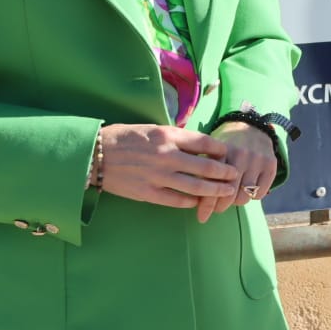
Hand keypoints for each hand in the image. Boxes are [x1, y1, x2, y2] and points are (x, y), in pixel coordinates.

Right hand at [98, 124, 240, 218]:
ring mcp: (158, 176)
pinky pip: (177, 200)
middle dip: (225, 173)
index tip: (228, 154)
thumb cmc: (125, 137)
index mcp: (168, 136)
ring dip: (215, 190)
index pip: (205, 143)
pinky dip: (191, 202)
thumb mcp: (153, 128)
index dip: (221, 150)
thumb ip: (176, 137)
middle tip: (235, 176)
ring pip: (196, 187)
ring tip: (226, 191)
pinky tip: (199, 201)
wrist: (95, 154)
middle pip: (206, 167)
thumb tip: (200, 145)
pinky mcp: (148, 193)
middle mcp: (166, 156)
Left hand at [191, 121, 276, 223]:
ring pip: (245, 196)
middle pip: (229, 194)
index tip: (201, 218)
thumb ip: (204, 173)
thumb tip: (194, 203)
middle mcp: (241, 154)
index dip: (207, 204)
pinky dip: (253, 196)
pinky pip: (259, 194)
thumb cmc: (226, 146)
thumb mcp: (213, 153)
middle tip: (217, 208)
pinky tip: (248, 188)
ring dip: (237, 201)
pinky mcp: (270, 164)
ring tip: (233, 195)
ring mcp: (257, 159)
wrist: (252, 127)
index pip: (212, 184)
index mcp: (222, 151)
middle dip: (221, 206)